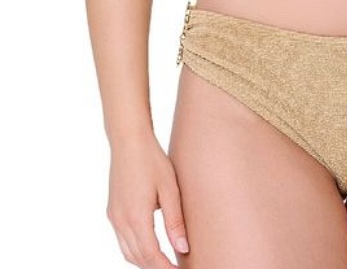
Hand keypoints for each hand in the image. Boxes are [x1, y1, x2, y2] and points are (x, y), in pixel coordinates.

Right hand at [107, 131, 189, 267]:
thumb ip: (175, 221)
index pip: (151, 256)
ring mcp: (114, 217)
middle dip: (155, 267)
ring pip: (128, 252)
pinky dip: (136, 250)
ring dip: (145, 261)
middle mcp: (121, 221)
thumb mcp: (170, 189)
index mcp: (136, 217)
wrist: (128, 141)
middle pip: (138, 258)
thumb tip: (183, 248)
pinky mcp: (112, 212)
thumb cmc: (152, 161)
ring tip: (165, 262)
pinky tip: (150, 247)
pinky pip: (123, 240)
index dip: (165, 268)